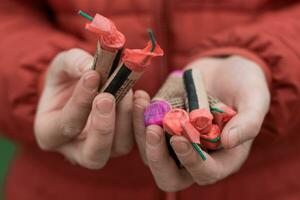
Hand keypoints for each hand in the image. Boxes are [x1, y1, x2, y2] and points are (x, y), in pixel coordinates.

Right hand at [34, 48, 132, 168]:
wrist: (81, 87)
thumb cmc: (68, 79)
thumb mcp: (63, 66)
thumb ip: (74, 64)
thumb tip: (93, 68)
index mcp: (50, 133)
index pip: (65, 125)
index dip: (80, 102)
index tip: (93, 76)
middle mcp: (76, 150)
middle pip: (92, 155)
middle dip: (103, 127)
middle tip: (108, 97)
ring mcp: (104, 149)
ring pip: (119, 147)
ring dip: (125, 119)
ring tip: (127, 91)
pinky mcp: (123, 143)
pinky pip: (137, 139)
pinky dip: (139, 119)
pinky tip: (140, 97)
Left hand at [133, 55, 269, 190]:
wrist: (224, 69)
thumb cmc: (245, 85)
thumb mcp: (254, 99)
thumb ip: (248, 123)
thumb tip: (230, 142)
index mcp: (222, 158)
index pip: (204, 173)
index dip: (191, 160)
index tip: (179, 137)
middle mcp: (196, 156)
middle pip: (169, 175)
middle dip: (158, 157)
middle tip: (153, 129)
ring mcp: (175, 142)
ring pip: (151, 154)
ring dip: (141, 133)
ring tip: (141, 103)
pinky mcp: (162, 127)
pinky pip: (143, 131)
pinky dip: (137, 118)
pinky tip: (140, 97)